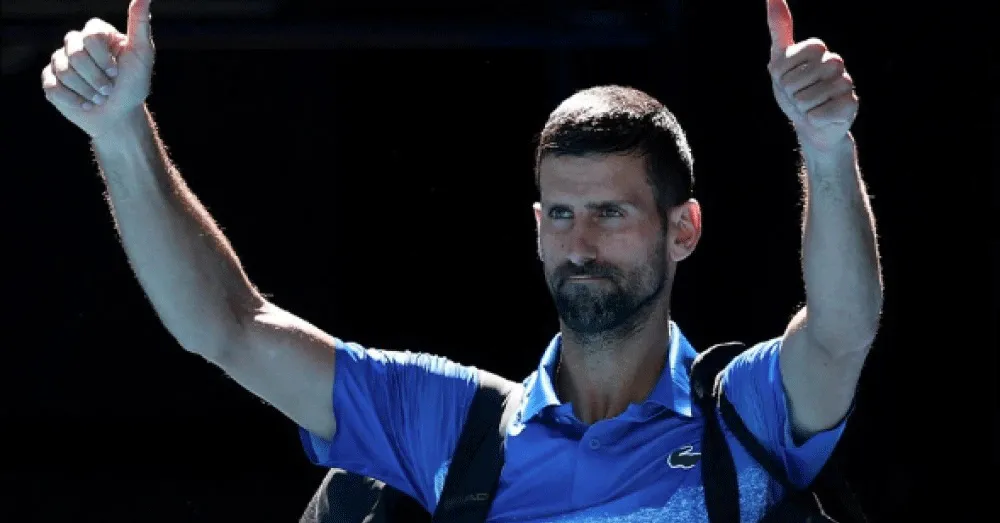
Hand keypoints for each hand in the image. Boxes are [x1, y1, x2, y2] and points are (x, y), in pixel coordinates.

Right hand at [41, 0, 154, 139]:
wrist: (120, 115)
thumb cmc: (134, 84)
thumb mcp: (142, 54)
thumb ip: (140, 24)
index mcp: (95, 34)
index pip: (90, 36)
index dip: (103, 58)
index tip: (117, 71)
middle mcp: (75, 44)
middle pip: (75, 54)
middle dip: (96, 77)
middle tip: (109, 89)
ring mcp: (60, 62)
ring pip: (63, 71)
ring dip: (87, 90)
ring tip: (99, 97)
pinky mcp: (50, 81)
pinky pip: (54, 87)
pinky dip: (74, 100)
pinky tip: (86, 104)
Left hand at [765, 0, 857, 151]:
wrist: (809, 124)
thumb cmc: (793, 91)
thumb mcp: (780, 60)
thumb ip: (779, 28)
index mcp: (820, 51)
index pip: (805, 51)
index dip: (787, 70)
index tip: (788, 77)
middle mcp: (836, 64)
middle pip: (803, 77)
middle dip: (791, 91)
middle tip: (798, 95)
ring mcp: (846, 84)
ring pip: (808, 98)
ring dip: (801, 107)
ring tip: (809, 106)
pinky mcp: (850, 105)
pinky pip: (819, 114)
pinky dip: (812, 118)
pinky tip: (819, 117)